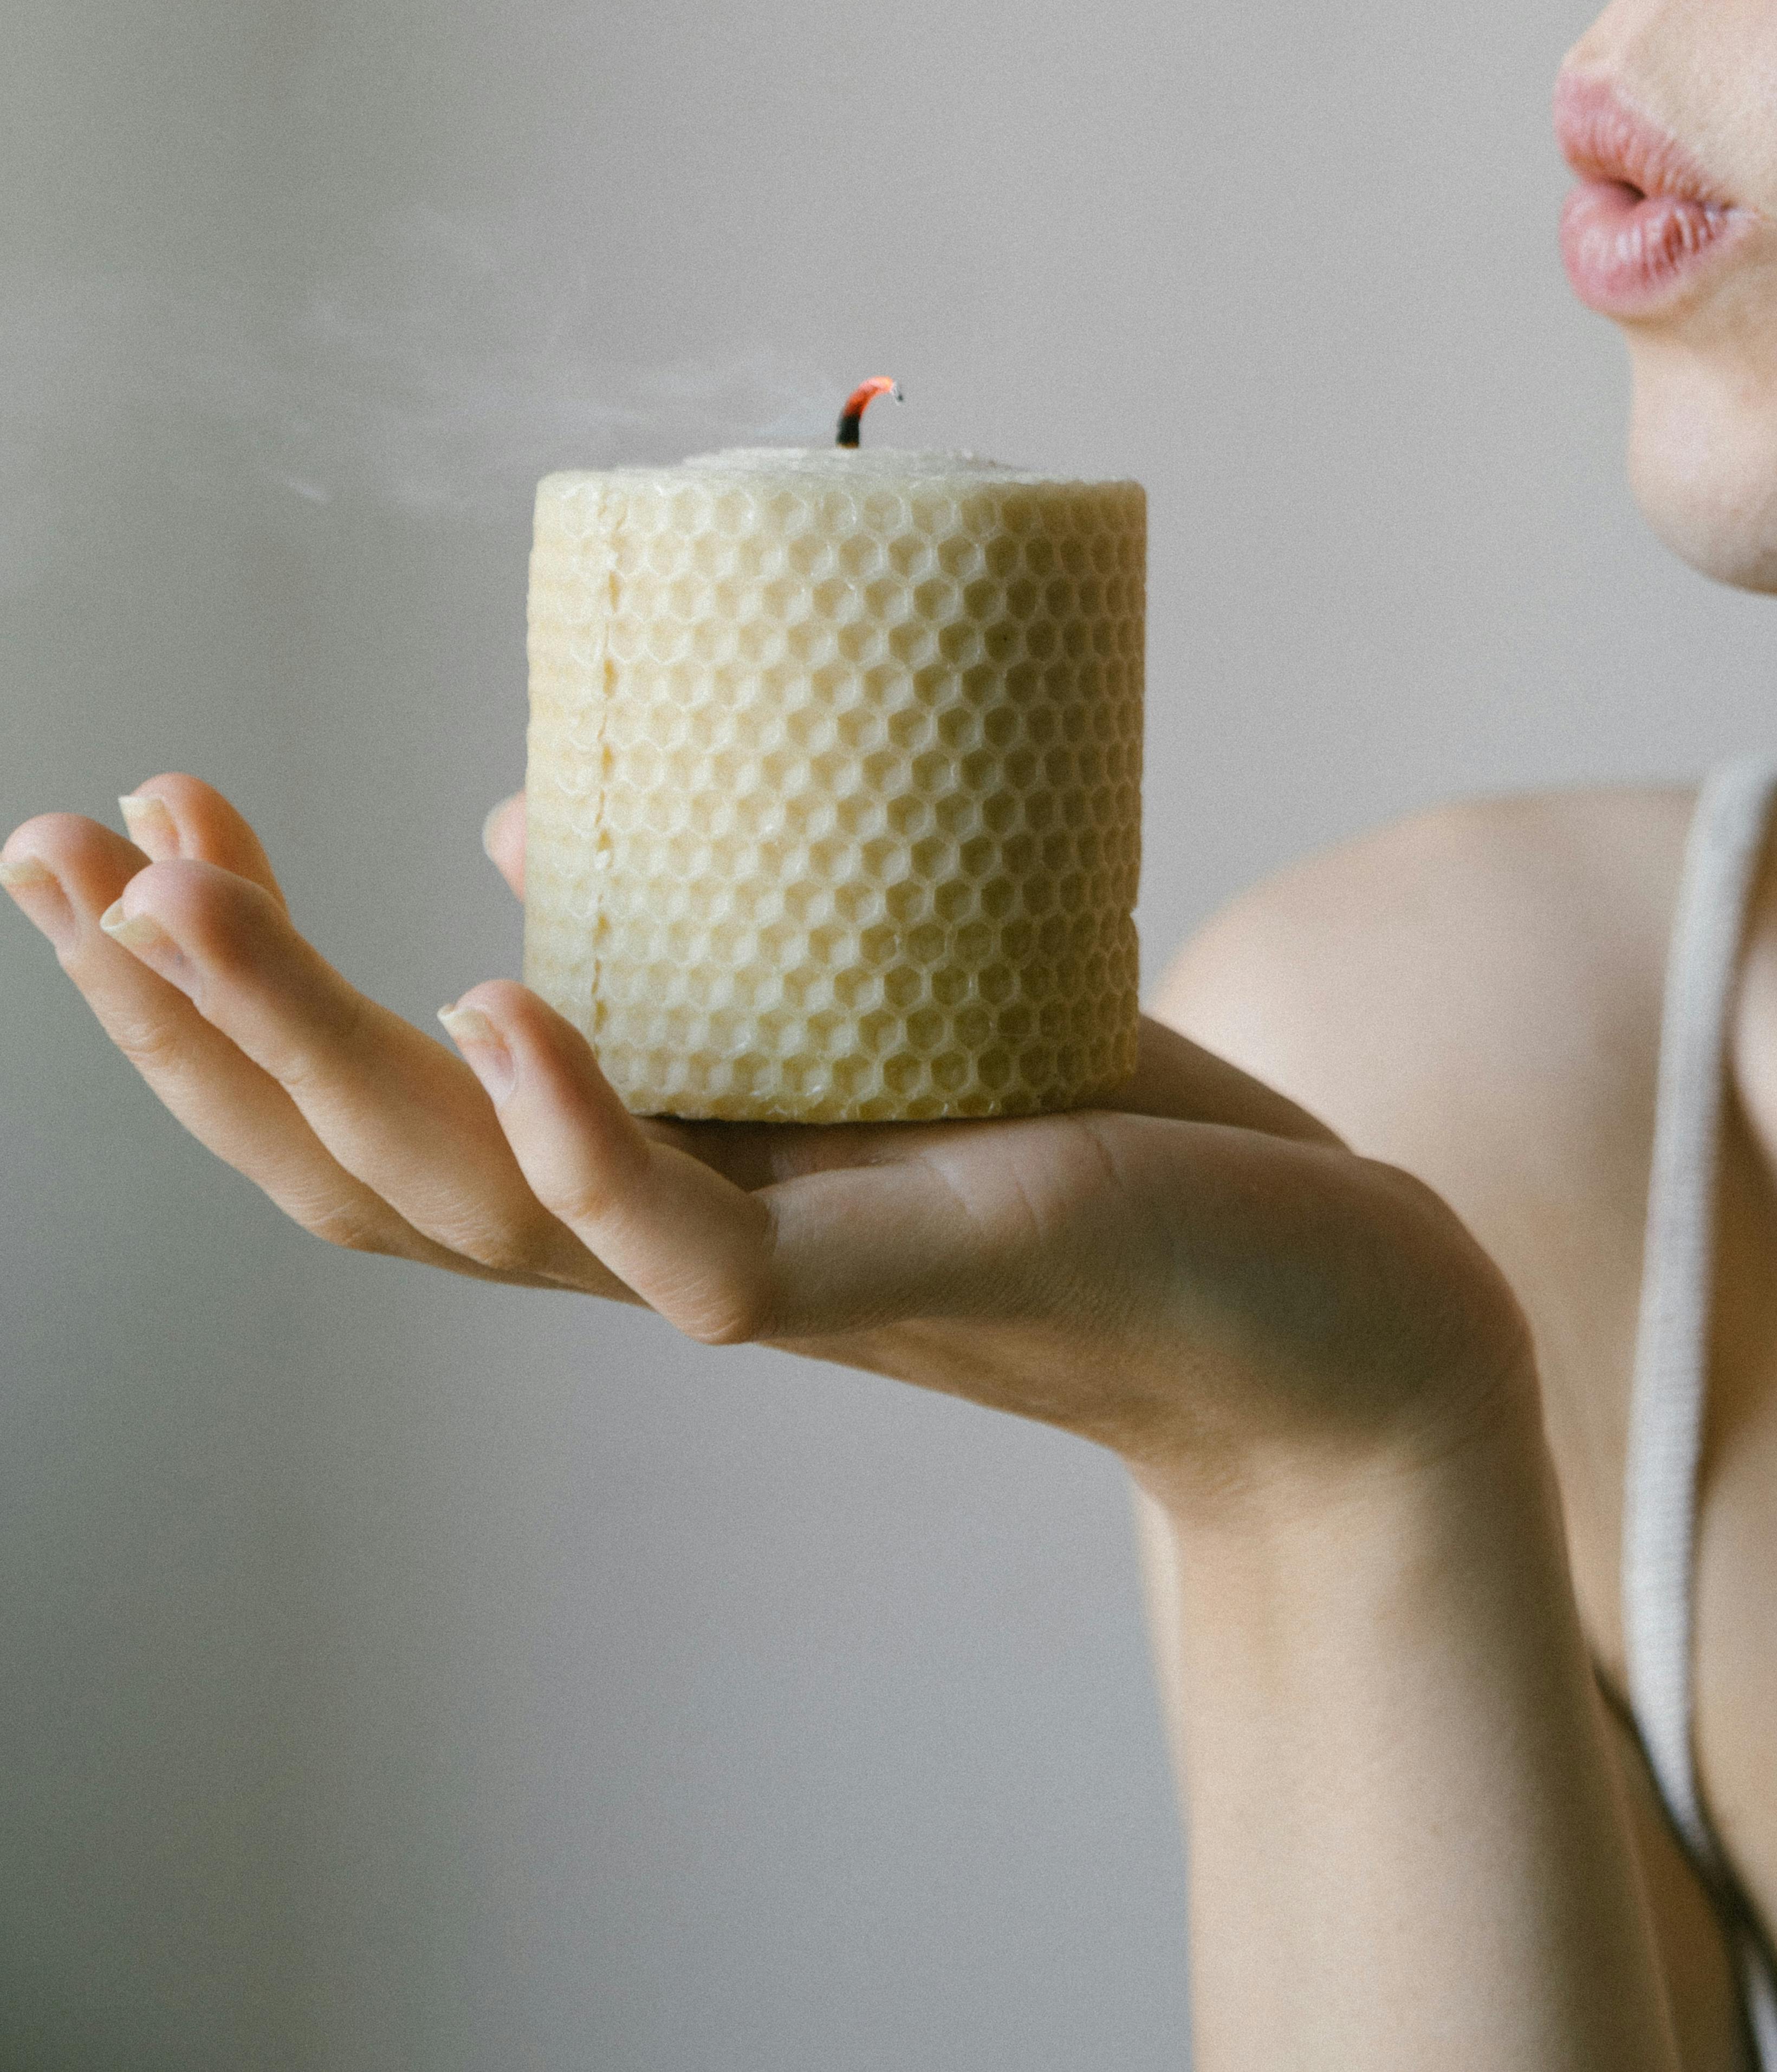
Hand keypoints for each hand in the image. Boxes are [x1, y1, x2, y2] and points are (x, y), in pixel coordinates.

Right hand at [0, 779, 1533, 1517]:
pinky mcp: (884, 1266)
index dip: (214, 990)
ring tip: (179, 895)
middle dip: (180, 1010)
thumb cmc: (1092, 1140)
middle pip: (346, 1155)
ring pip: (462, 1196)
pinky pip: (680, 1236)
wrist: (1317, 1300)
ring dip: (304, 1042)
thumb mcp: (859, 1015)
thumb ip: (695, 940)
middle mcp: (652, 1230)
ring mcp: (758, 1266)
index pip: (357, 1102)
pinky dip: (578, 1127)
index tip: (126, 826)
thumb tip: (514, 809)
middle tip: (54, 841)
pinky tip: (488, 997)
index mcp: (635, 1162)